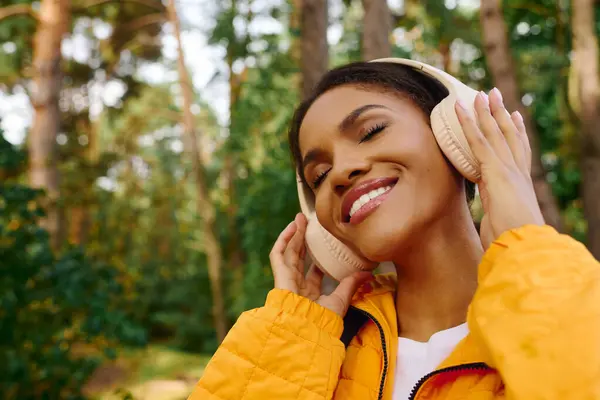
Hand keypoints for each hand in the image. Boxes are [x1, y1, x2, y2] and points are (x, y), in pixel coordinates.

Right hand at [269, 213, 373, 316]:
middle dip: (303, 239)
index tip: (327, 242)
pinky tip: (292, 227)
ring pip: (289, 252)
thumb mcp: (341, 298)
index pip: (313, 271)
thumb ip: (351, 284)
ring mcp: (287, 280)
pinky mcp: (279, 275)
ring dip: (294, 234)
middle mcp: (297, 286)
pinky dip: (283, 240)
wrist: (307, 327)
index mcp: (310, 294)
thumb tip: (368, 273)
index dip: (318, 255)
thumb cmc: (323, 320)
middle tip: (309, 222)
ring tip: (300, 218)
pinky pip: (278, 254)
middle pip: (299, 257)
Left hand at [455, 88, 544, 248]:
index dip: (516, 133)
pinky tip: (459, 108)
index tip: (515, 117)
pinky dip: (468, 123)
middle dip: (501, 114)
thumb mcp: (502, 226)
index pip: (519, 152)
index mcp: (520, 184)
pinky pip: (478, 141)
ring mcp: (507, 169)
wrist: (522, 245)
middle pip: (508, 136)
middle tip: (495, 94)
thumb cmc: (512, 243)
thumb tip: (490, 228)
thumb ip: (496, 219)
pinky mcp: (494, 170)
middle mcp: (516, 172)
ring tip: (479, 93)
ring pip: (494, 133)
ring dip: (485, 111)